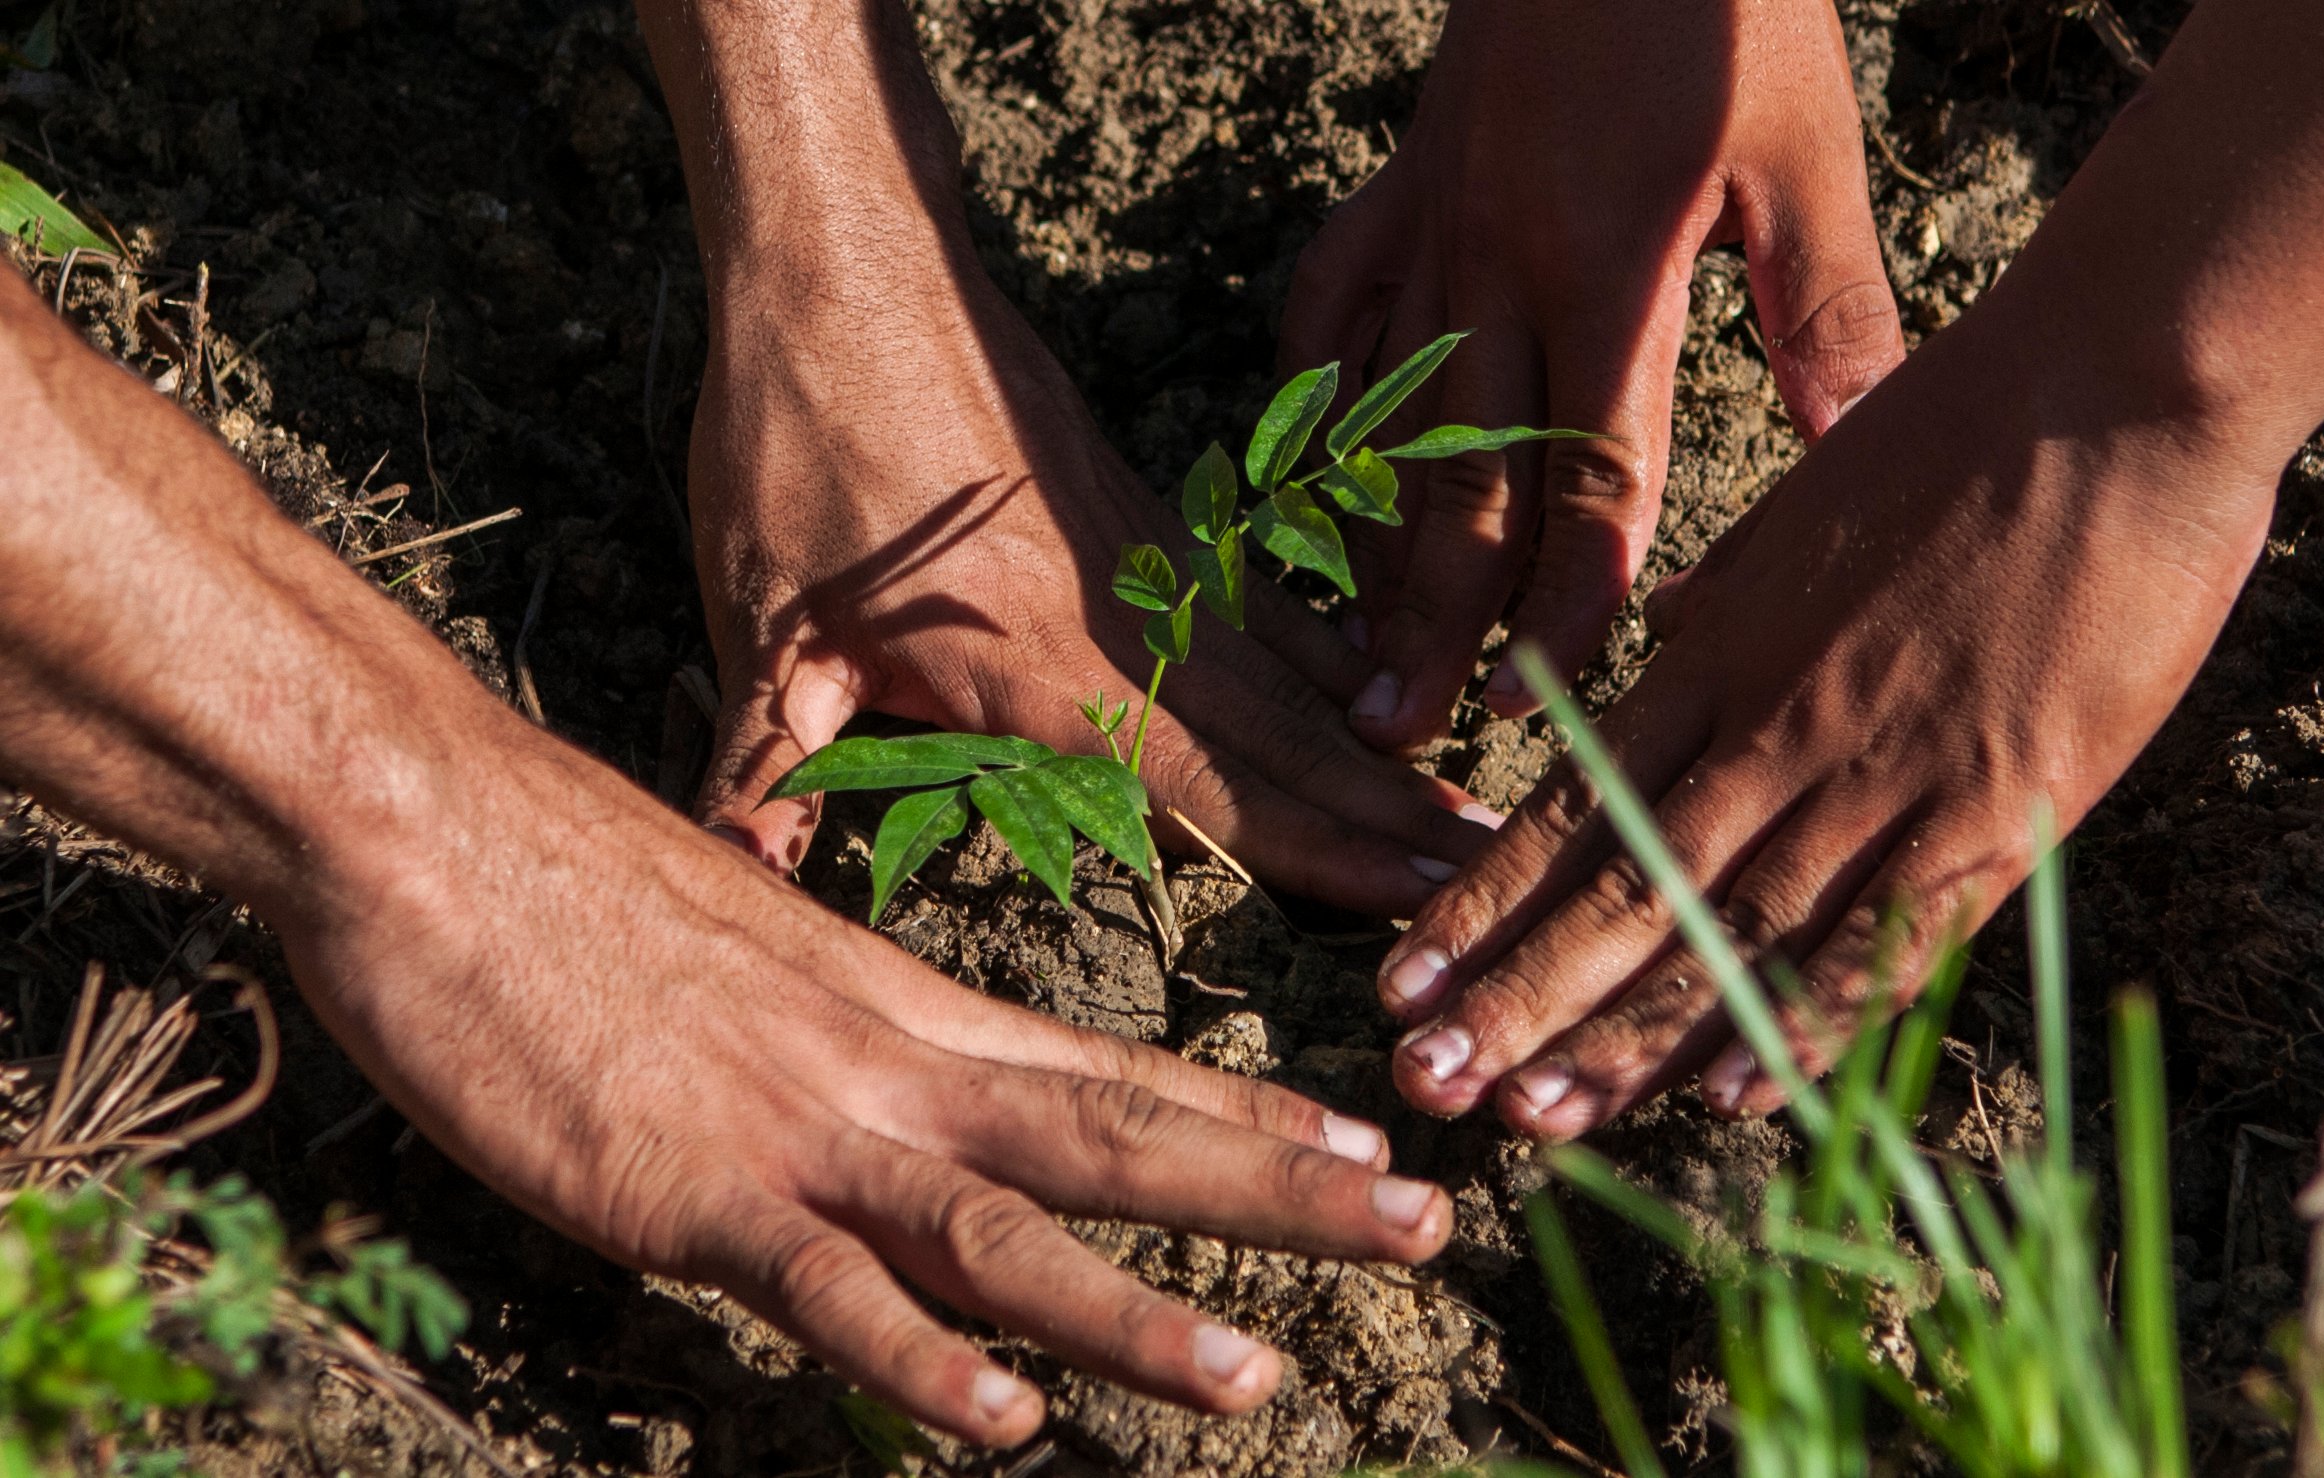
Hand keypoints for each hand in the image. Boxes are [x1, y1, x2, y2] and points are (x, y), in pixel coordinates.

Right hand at [291, 713, 1453, 1444]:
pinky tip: (1003, 1420)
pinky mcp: (690, 1189)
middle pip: (1116, 1138)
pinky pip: (825, 1290)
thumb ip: (828, 1039)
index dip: (1247, 1111)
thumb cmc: (568, 890)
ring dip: (1132, 1315)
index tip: (1368, 1140)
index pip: (1109, 1065)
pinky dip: (919, 1357)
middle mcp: (887, 1064)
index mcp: (903, 1006)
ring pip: (1004, 1232)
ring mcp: (798, 1127)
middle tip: (1425, 1227)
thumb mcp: (744, 957)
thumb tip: (872, 1101)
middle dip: (1279, 1193)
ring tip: (1257, 1379)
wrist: (433, 824)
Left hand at [688, 261, 1496, 915]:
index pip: (1211, 785)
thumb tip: (729, 873)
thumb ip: (764, 762)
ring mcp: (1148, 564)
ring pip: (1290, 676)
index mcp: (1043, 667)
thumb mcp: (764, 622)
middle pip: (1286, 739)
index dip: (1318, 853)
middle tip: (1495, 878)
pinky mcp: (1143, 519)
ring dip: (1379, 752)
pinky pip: (1259, 606)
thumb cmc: (800, 443)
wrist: (849, 268)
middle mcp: (1126, 621)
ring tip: (1469, 812)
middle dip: (1389, 821)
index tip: (1419, 896)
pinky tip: (1375, 690)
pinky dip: (1328, 656)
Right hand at [1282, 0, 1905, 751]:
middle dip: (1434, 616)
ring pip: (1382, 411)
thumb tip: (1861, 452)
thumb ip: (1828, 312)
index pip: (1585, 473)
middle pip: (1459, 474)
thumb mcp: (1806, 152)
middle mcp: (1496, 261)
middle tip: (1401, 727)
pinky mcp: (1397, 181)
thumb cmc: (1728, 6)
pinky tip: (1315, 459)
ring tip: (1352, 645)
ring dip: (1367, 537)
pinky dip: (1317, 387)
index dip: (1568, 597)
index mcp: (1607, 265)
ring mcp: (1430, 221)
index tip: (1549, 700)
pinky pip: (1331, 302)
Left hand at [1366, 303, 2278, 1136]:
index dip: (1483, 903)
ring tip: (1528, 1120)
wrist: (2118, 389)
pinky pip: (1881, 938)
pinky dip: (1802, 1022)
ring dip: (1625, 1036)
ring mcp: (1883, 774)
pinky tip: (1725, 1096)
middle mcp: (1775, 727)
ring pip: (1732, 936)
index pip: (1573, 807)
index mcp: (1718, 652)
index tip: (1404, 981)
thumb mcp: (1798, 518)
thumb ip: (1730, 614)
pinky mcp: (1997, 808)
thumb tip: (1669, 655)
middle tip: (1422, 1084)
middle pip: (1624, 892)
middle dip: (1516, 999)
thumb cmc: (1962, 429)